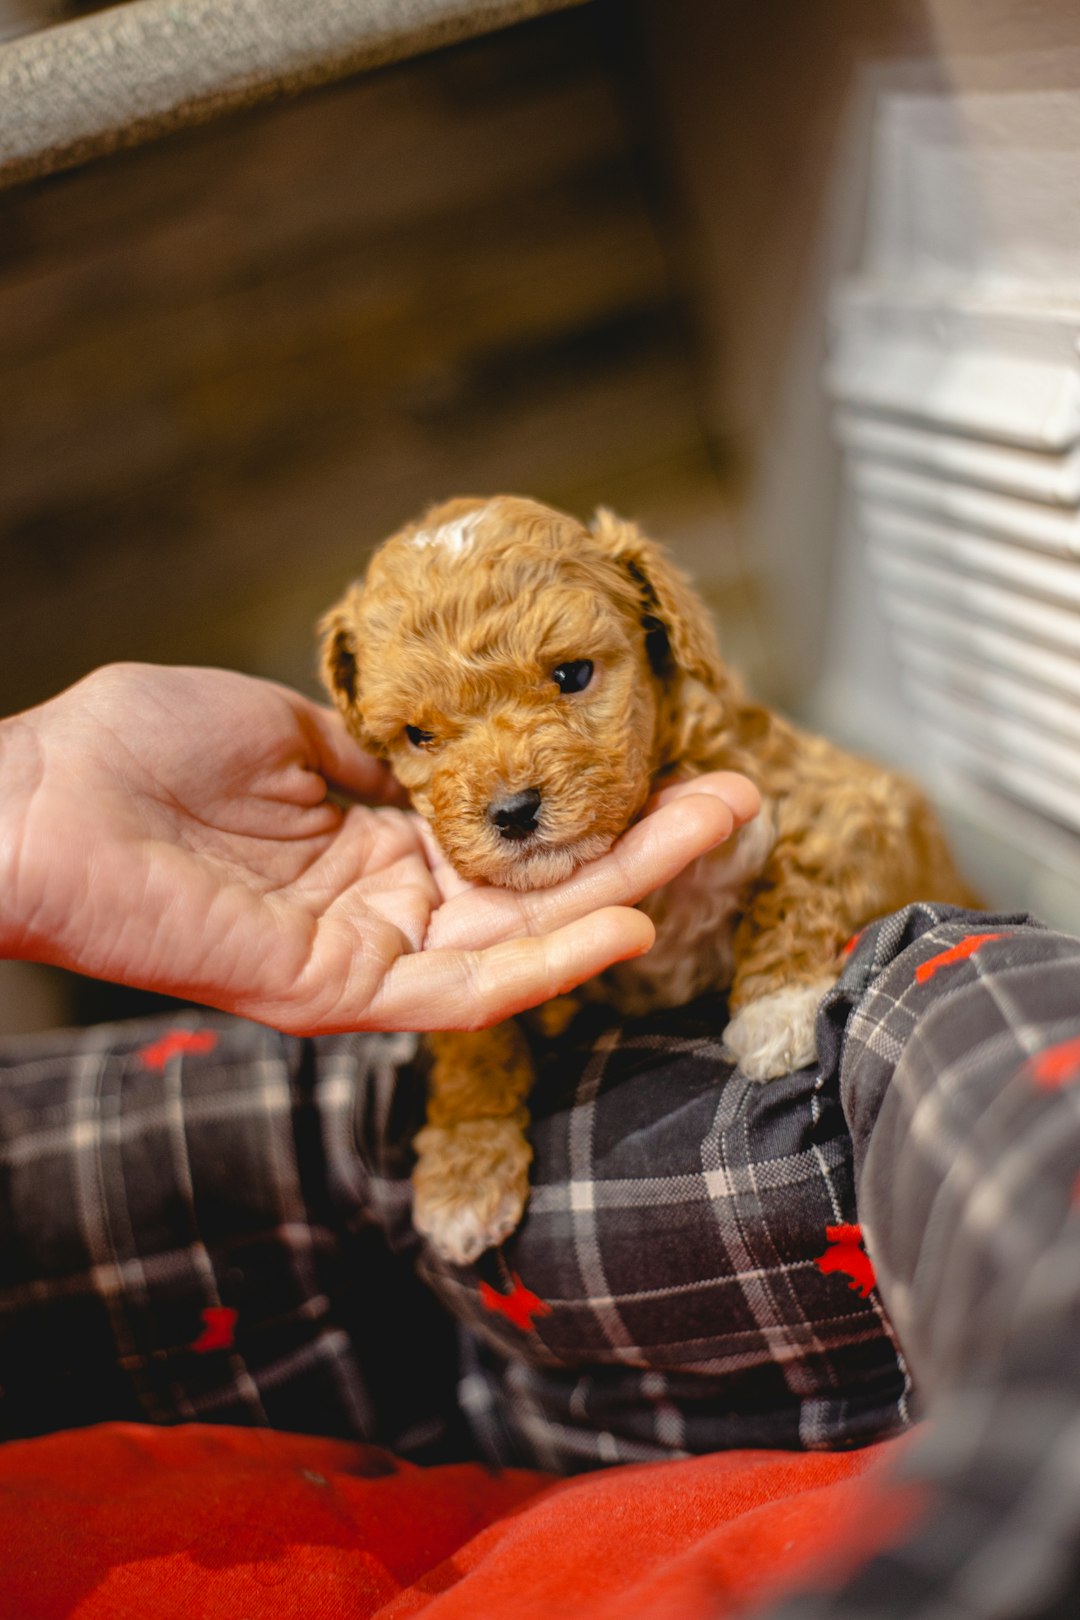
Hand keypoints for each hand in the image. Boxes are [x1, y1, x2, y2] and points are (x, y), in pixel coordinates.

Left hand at [0, 664, 759, 1032]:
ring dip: (623, 895)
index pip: (509, 837)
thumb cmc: (132, 751)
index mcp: (371, 841)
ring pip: (521, 940)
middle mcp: (384, 905)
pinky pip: (462, 986)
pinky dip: (546, 960)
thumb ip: (370, 750)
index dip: (589, 806)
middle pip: (538, 891)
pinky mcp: (337, 990)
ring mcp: (367, 954)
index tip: (666, 757)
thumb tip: (435, 747)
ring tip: (715, 836)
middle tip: (735, 801)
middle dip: (640, 849)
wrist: (35, 800)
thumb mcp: (280, 726)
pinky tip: (625, 920)